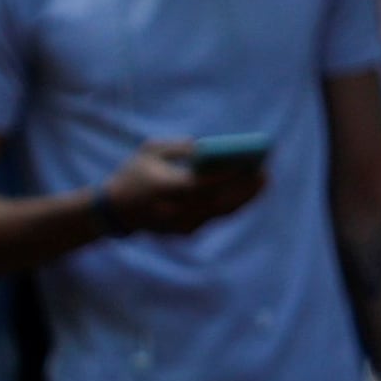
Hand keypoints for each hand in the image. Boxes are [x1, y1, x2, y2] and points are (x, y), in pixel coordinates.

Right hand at [93, 140, 264, 237]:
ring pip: (220, 212)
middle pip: (217, 201)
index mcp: (163, 187)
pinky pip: (214, 217)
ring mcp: (180, 224)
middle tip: (264, 174)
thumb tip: (209, 149)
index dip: (227, 176)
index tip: (249, 165)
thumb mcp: (150, 150)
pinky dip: (230, 205)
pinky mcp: (186, 232)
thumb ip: (179, 147)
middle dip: (243, 189)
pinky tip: (245, 192)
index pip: (201, 184)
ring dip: (243, 198)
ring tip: (261, 183)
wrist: (116, 211)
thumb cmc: (134, 174)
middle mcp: (174, 210)